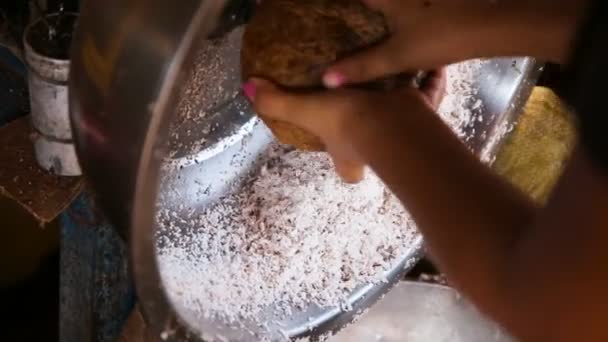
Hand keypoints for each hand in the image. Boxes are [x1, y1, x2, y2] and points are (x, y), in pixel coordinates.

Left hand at [242, 70, 445, 182]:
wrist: (392, 121)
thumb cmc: (347, 122)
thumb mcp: (305, 110)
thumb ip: (277, 102)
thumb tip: (247, 89)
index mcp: (348, 155)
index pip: (347, 172)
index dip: (346, 167)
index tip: (342, 148)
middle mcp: (376, 151)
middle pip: (377, 150)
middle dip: (377, 134)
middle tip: (370, 106)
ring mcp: (403, 133)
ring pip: (405, 122)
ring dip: (402, 105)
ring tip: (397, 77)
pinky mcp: (424, 114)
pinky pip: (430, 95)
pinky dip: (432, 80)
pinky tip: (430, 62)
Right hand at [322, 0, 588, 87]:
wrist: (492, 25)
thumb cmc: (440, 36)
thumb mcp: (397, 56)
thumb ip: (361, 67)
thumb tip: (326, 80)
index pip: (355, 0)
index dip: (338, 8)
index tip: (323, 13)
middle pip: (374, 2)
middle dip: (361, 9)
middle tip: (347, 19)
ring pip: (395, 4)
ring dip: (383, 9)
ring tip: (370, 20)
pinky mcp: (438, 2)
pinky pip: (411, 5)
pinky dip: (402, 10)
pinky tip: (406, 21)